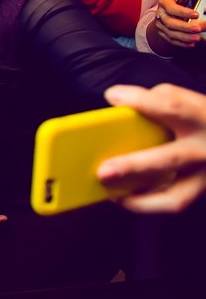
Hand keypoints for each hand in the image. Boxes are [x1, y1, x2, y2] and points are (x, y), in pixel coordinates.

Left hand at [97, 84, 205, 212]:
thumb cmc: (201, 117)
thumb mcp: (186, 99)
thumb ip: (155, 99)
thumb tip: (117, 99)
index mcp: (201, 118)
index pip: (172, 107)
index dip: (141, 101)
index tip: (113, 95)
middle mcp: (205, 149)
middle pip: (170, 159)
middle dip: (134, 166)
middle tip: (103, 172)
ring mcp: (205, 174)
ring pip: (175, 196)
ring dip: (140, 199)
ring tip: (111, 195)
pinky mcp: (202, 190)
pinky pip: (172, 202)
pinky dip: (147, 203)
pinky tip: (125, 197)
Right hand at [154, 0, 204, 48]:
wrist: (167, 10)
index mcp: (164, 2)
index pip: (171, 9)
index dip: (183, 12)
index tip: (196, 14)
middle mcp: (159, 14)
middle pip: (170, 23)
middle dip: (185, 27)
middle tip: (199, 28)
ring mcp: (160, 25)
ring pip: (171, 33)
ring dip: (185, 37)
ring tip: (198, 38)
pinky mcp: (163, 33)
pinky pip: (171, 40)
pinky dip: (182, 43)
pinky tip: (192, 43)